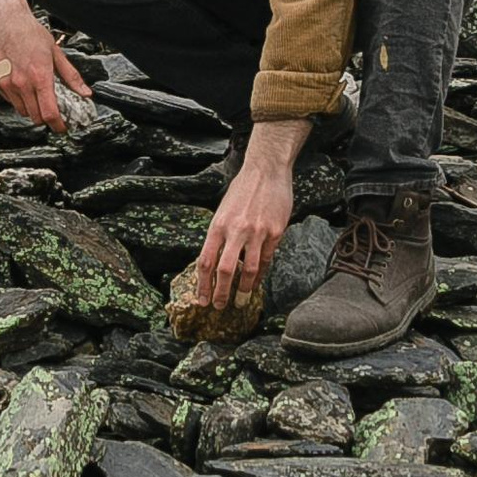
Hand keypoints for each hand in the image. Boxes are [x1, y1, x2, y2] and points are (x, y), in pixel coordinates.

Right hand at [0, 0, 90, 132]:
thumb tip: (86, 94)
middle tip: (52, 110)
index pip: (49, 113)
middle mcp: (21, 83)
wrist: (5, 20)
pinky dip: (18, 99)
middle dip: (46, 118)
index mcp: (40, 76)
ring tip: (37, 93)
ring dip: (32, 109)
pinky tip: (22, 84)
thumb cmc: (32, 34)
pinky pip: (10, 101)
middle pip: (36, 117)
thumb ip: (71, 76)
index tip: (63, 128)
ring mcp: (6, 84)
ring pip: (22, 111)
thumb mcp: (56, 52)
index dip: (58, 125)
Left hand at [197, 121, 309, 315]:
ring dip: (244, 290)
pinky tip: (256, 282)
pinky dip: (260, 274)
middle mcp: (235, 230)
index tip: (201, 300)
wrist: (266, 169)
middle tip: (219, 307)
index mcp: (218, 225)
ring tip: (241, 302)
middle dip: (221, 293)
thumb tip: (214, 263)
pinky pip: (266, 259)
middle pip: (225, 270)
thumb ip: (220, 235)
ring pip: (249, 269)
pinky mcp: (274, 232)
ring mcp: (256, 232)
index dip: (202, 285)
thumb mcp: (223, 210)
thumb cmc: (243, 189)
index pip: (205, 261)